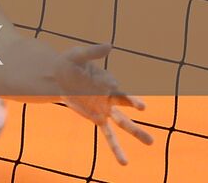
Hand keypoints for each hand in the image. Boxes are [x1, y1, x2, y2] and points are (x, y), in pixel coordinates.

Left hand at [58, 44, 152, 164]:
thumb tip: (110, 46)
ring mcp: (104, 109)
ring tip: (152, 142)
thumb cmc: (68, 63)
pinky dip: (116, 147)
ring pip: (123, 123)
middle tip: (144, 108)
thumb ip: (93, 52)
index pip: (114, 87)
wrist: (56, 76)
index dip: (110, 87)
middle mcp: (109, 96)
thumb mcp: (78, 55)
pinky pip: (108, 134)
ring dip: (136, 132)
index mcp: (107, 80)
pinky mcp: (97, 118)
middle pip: (126, 104)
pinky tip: (123, 161)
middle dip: (136, 105)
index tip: (108, 86)